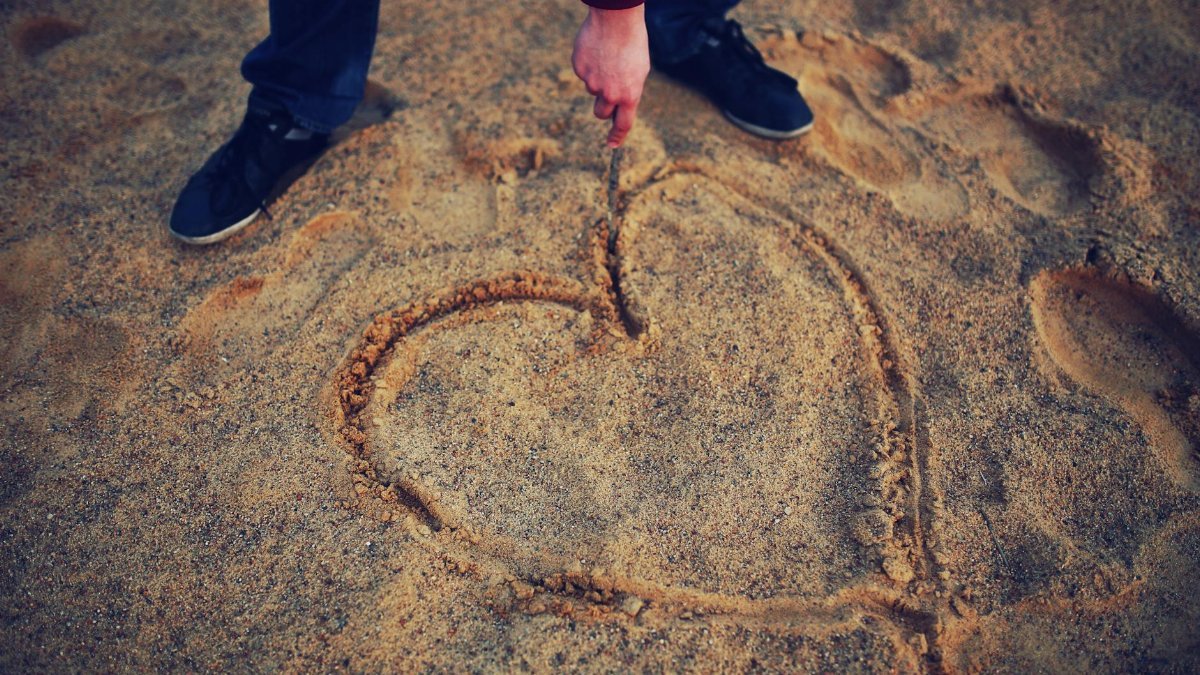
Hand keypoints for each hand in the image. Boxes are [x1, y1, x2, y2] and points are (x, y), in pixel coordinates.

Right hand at [572, 6, 649, 147]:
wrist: (616, 19)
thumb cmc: (633, 43)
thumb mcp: (639, 71)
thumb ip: (628, 91)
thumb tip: (617, 104)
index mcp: (629, 95)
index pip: (623, 124)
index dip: (617, 137)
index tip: (612, 145)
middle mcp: (610, 93)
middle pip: (601, 112)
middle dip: (603, 106)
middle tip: (608, 89)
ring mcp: (592, 82)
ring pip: (592, 90)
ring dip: (597, 80)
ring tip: (607, 59)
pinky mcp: (580, 69)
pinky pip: (583, 74)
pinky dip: (589, 65)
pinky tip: (597, 51)